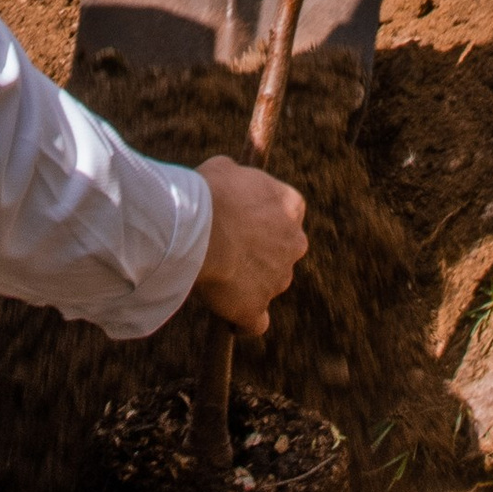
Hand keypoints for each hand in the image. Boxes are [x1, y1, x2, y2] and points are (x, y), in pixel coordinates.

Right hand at [191, 154, 306, 336]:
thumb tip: (233, 182)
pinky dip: (244, 322)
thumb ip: (240, 180)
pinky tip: (230, 319)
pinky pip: (255, 323)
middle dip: (262, 252)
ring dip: (248, 283)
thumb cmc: (209, 192)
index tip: (244, 220)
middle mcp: (294, 243)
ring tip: (216, 277)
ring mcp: (278, 279)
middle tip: (229, 249)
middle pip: (282, 251)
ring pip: (268, 284)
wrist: (198, 229)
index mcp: (291, 205)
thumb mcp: (226, 168)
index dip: (265, 218)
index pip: (288, 213)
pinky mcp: (256, 309)